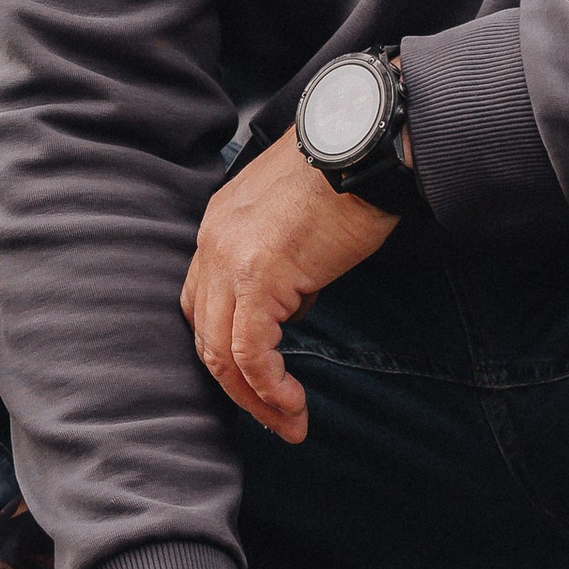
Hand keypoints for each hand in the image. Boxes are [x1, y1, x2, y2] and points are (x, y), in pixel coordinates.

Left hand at [181, 128, 396, 441]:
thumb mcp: (297, 223)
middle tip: (274, 418)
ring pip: (222, 352)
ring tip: (288, 423)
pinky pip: (251, 351)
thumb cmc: (346, 177)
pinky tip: (294, 405)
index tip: (259, 381)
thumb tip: (290, 305)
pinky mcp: (260, 276)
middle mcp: (212, 243)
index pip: (203, 303)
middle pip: (205, 335)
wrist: (365, 146)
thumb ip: (281, 263)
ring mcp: (230, 259)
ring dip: (255, 398)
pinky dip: (270, 387)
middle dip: (237, 387)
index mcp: (218, 227)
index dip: (226, 350)